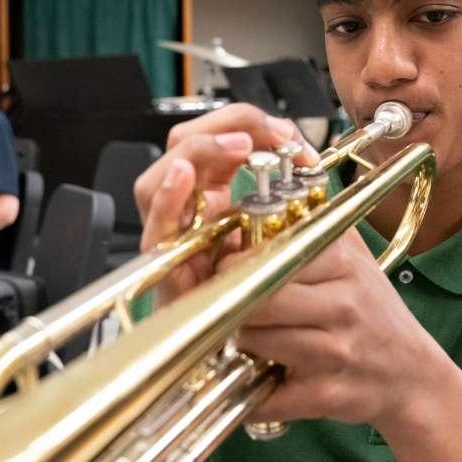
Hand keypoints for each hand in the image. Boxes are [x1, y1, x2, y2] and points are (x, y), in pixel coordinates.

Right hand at [133, 104, 318, 304]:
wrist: (234, 339)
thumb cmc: (251, 287)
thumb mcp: (272, 229)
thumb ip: (280, 194)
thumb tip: (304, 157)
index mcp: (209, 186)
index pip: (216, 134)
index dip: (249, 123)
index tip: (290, 136)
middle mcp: (184, 201)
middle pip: (183, 142)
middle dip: (227, 126)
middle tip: (275, 135)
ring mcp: (169, 229)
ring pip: (161, 173)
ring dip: (200, 151)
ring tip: (241, 145)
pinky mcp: (164, 261)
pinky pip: (157, 223)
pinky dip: (168, 194)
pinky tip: (184, 173)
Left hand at [230, 226, 437, 427]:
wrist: (412, 375)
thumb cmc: (371, 311)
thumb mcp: (352, 257)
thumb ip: (308, 228)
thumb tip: (245, 218)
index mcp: (342, 263)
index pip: (268, 258)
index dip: (234, 268)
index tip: (225, 274)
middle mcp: (342, 305)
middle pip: (257, 301)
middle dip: (230, 307)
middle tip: (225, 310)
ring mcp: (335, 353)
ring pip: (255, 343)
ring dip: (238, 346)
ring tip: (243, 342)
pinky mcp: (327, 395)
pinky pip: (268, 396)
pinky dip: (250, 397)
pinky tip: (250, 385)